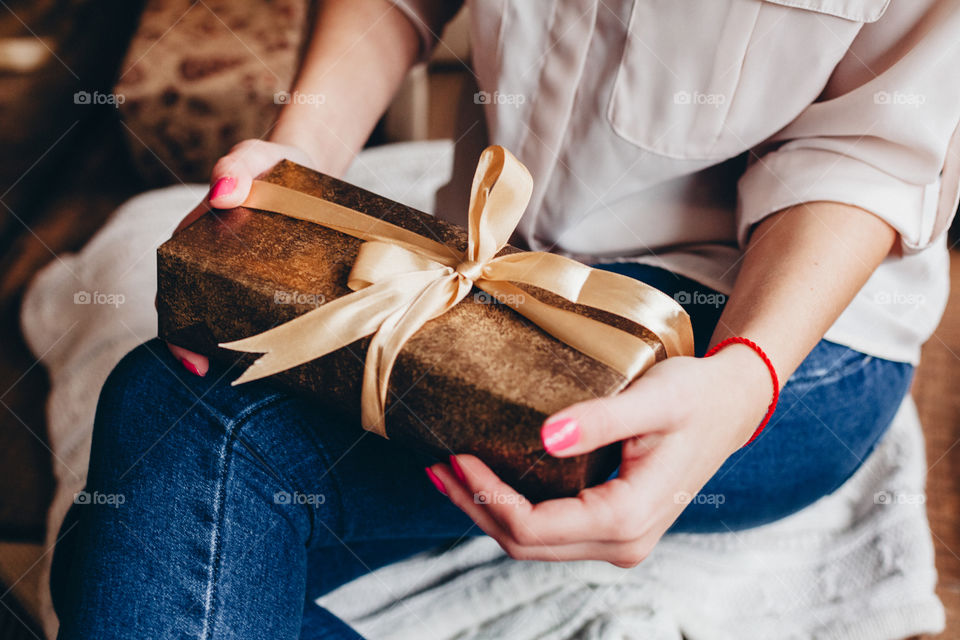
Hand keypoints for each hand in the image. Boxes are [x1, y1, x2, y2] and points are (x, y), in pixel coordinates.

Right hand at [164, 139, 315, 374]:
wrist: (305, 164)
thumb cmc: (270, 163)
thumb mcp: (254, 158)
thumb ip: (236, 166)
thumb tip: (223, 194)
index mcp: (194, 244)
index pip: (172, 293)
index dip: (176, 331)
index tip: (192, 359)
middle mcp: (213, 267)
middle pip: (199, 318)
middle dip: (207, 351)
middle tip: (231, 375)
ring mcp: (244, 278)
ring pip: (234, 322)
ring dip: (241, 350)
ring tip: (263, 372)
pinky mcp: (276, 281)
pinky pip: (269, 312)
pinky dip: (274, 333)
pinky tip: (295, 353)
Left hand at [427, 345, 770, 566]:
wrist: (732, 405)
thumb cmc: (696, 396)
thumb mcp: (653, 399)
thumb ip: (600, 419)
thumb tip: (545, 436)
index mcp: (628, 517)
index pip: (536, 526)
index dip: (487, 496)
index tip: (455, 457)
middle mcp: (623, 542)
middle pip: (526, 544)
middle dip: (476, 507)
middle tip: (437, 466)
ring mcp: (620, 541)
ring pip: (534, 544)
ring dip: (489, 512)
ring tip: (451, 473)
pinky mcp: (614, 528)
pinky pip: (551, 533)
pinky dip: (513, 510)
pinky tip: (489, 481)